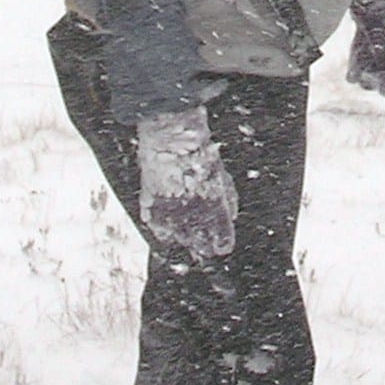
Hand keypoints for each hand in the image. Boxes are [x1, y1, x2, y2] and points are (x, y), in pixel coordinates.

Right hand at [135, 106, 237, 260]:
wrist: (172, 138)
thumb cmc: (200, 152)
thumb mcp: (222, 176)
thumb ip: (228, 200)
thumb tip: (232, 217)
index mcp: (215, 211)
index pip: (221, 242)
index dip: (222, 245)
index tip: (221, 245)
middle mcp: (194, 217)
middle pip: (201, 246)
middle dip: (205, 246)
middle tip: (205, 245)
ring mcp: (171, 214)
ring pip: (180, 240)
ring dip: (185, 238)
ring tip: (188, 232)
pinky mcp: (152, 208)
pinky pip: (159, 229)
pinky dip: (164, 229)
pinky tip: (169, 224)